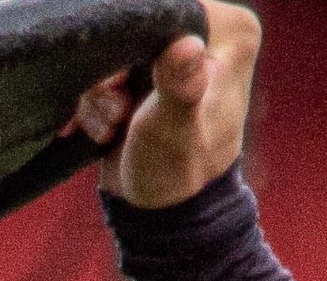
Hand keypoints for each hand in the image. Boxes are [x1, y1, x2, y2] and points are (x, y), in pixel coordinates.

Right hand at [73, 6, 259, 211]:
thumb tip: (184, 47)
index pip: (165, 8)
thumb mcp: (175, 128)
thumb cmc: (177, 172)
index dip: (133, 41)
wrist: (160, 214)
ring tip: (114, 128)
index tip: (126, 85)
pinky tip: (107, 131)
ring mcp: (175, 54)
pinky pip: (102, 71)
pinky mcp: (147, 75)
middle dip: (111, 74)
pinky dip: (95, 103)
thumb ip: (180, 86)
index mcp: (231, 32)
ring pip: (111, 51)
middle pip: (134, 28)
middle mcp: (208, 34)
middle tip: (119, 113)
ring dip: (99, 95)